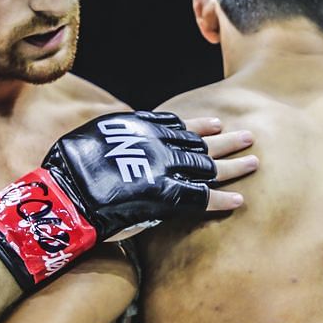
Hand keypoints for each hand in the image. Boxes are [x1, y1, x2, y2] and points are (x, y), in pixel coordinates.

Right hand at [0, 110, 256, 288]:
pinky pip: (202, 198)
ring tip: (255, 163)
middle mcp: (158, 145)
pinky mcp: (169, 198)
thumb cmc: (69, 168)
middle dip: (226, 141)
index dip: (198, 125)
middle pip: (199, 142)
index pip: (177, 125)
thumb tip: (111, 138)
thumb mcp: (89, 139)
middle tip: (248, 137)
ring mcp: (165, 171)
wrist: (67, 193)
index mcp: (139, 129)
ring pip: (209, 166)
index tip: (215, 122)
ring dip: (233, 165)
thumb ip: (109, 138)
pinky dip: (221, 199)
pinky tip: (240, 200)